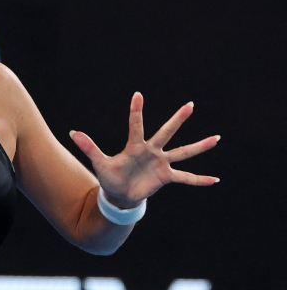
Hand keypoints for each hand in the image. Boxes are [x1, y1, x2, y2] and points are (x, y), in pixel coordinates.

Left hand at [69, 92, 219, 207]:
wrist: (119, 195)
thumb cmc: (110, 177)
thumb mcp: (99, 163)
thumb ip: (89, 148)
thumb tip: (72, 133)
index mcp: (135, 146)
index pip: (136, 126)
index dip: (136, 111)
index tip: (138, 94)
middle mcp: (152, 151)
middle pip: (166, 132)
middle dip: (178, 119)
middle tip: (190, 104)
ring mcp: (161, 163)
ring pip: (183, 152)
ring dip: (199, 146)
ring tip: (216, 138)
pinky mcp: (167, 177)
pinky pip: (186, 178)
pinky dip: (199, 180)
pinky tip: (215, 180)